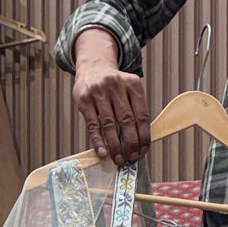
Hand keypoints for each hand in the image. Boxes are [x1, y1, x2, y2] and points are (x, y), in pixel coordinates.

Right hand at [72, 30, 151, 166]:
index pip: (142, 114)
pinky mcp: (84, 99)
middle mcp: (116, 85)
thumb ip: (134, 110)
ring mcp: (99, 91)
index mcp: (133, 84)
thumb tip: (139, 143)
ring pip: (110, 124)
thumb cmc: (114, 86)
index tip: (144, 150)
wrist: (93, 67)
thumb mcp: (128, 90)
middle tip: (132, 157)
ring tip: (118, 159)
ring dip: (115, 145)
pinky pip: (93, 125)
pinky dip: (98, 141)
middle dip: (131, 143)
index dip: (144, 135)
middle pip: (127, 120)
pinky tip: (103, 153)